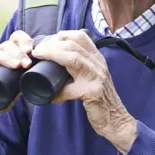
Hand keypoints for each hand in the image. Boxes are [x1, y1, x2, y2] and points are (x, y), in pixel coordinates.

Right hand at [0, 30, 34, 139]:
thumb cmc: (3, 95)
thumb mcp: (19, 87)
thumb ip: (29, 81)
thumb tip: (49, 80)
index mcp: (8, 53)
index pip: (16, 39)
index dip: (24, 41)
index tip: (31, 51)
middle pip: (7, 45)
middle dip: (19, 53)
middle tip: (27, 64)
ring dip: (7, 58)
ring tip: (16, 66)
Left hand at [31, 30, 137, 152]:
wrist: (116, 119)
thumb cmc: (100, 99)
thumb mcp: (94, 76)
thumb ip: (80, 67)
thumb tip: (54, 64)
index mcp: (97, 58)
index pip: (81, 36)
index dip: (62, 35)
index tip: (47, 41)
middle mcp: (98, 64)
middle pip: (73, 45)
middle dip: (52, 45)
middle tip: (37, 51)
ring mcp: (96, 77)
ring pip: (72, 59)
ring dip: (52, 55)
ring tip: (39, 58)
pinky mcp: (92, 93)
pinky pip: (69, 90)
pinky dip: (57, 93)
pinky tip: (50, 97)